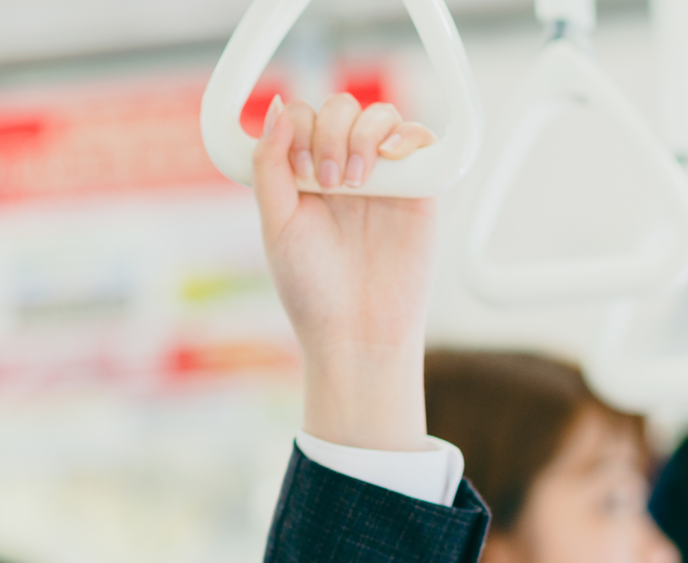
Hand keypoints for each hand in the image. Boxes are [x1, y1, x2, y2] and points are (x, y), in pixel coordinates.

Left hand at [253, 94, 437, 453]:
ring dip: (363, 137)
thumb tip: (274, 109)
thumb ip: (270, 166)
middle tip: (330, 184)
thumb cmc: (311, 287)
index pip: (300, 118)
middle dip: (330, 136)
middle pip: (339, 108)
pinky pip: (418, 137)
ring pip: (378, 115)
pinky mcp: (418, 186)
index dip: (299, 131)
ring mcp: (381, 176)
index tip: (302, 174)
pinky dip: (405, 135)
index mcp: (302, 175)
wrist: (357, 328)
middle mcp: (340, 169)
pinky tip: (389, 158)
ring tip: (356, 184)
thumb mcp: (276, 224)